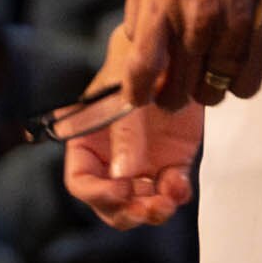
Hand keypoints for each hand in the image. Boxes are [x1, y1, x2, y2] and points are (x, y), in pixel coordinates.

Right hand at [65, 25, 200, 229]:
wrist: (173, 50)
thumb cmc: (135, 65)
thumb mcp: (125, 95)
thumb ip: (123, 135)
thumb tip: (124, 179)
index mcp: (87, 142)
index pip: (81, 181)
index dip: (98, 194)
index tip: (123, 188)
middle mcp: (111, 160)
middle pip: (110, 204)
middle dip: (128, 212)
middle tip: (150, 208)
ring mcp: (142, 164)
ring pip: (141, 204)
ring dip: (154, 210)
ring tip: (169, 199)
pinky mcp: (171, 163)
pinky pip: (171, 191)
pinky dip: (176, 195)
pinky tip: (181, 186)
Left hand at [119, 0, 261, 111]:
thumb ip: (137, 7)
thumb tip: (136, 46)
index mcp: (161, 3)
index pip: (142, 70)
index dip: (139, 94)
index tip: (142, 96)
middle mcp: (194, 22)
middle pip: (179, 93)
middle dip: (175, 95)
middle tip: (181, 80)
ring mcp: (232, 31)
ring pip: (213, 94)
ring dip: (209, 87)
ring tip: (210, 66)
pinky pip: (246, 86)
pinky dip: (238, 83)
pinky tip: (235, 63)